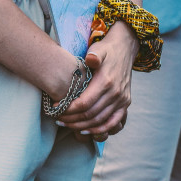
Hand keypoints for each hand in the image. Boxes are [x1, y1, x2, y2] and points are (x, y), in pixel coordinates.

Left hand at [57, 21, 136, 135]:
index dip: (68, 109)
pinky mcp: (125, 104)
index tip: (55, 108)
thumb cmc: (106, 50)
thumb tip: (91, 58)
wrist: (125, 48)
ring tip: (65, 125)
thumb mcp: (98, 49)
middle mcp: (116, 93)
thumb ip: (94, 55)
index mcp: (106, 81)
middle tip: (56, 119)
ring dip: (80, 126)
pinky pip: (113, 123)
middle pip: (89, 114)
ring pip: (99, 121)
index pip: (84, 103)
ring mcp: (122, 100)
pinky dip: (99, 130)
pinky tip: (84, 131)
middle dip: (71, 119)